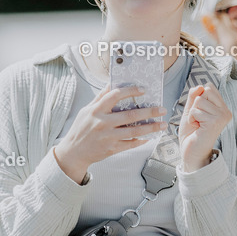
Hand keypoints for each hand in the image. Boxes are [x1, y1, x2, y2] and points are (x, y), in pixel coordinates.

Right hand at [54, 85, 168, 183]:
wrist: (73, 152)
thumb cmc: (81, 128)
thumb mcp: (86, 110)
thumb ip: (100, 98)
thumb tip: (111, 83)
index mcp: (96, 110)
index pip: (114, 95)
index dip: (130, 91)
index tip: (143, 90)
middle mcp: (102, 123)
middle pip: (130, 115)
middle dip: (149, 112)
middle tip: (162, 109)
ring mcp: (108, 137)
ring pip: (134, 131)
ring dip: (151, 128)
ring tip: (163, 124)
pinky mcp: (112, 149)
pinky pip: (130, 143)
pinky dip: (141, 140)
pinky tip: (149, 137)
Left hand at [178, 84, 231, 171]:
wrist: (191, 152)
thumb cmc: (192, 133)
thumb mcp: (191, 110)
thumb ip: (194, 96)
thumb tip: (199, 86)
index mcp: (222, 108)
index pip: (209, 87)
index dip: (199, 97)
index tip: (200, 113)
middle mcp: (225, 111)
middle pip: (205, 91)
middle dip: (196, 104)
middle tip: (198, 119)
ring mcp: (222, 116)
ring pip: (199, 100)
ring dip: (193, 113)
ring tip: (198, 124)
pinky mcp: (215, 122)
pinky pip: (196, 110)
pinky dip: (192, 119)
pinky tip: (197, 128)